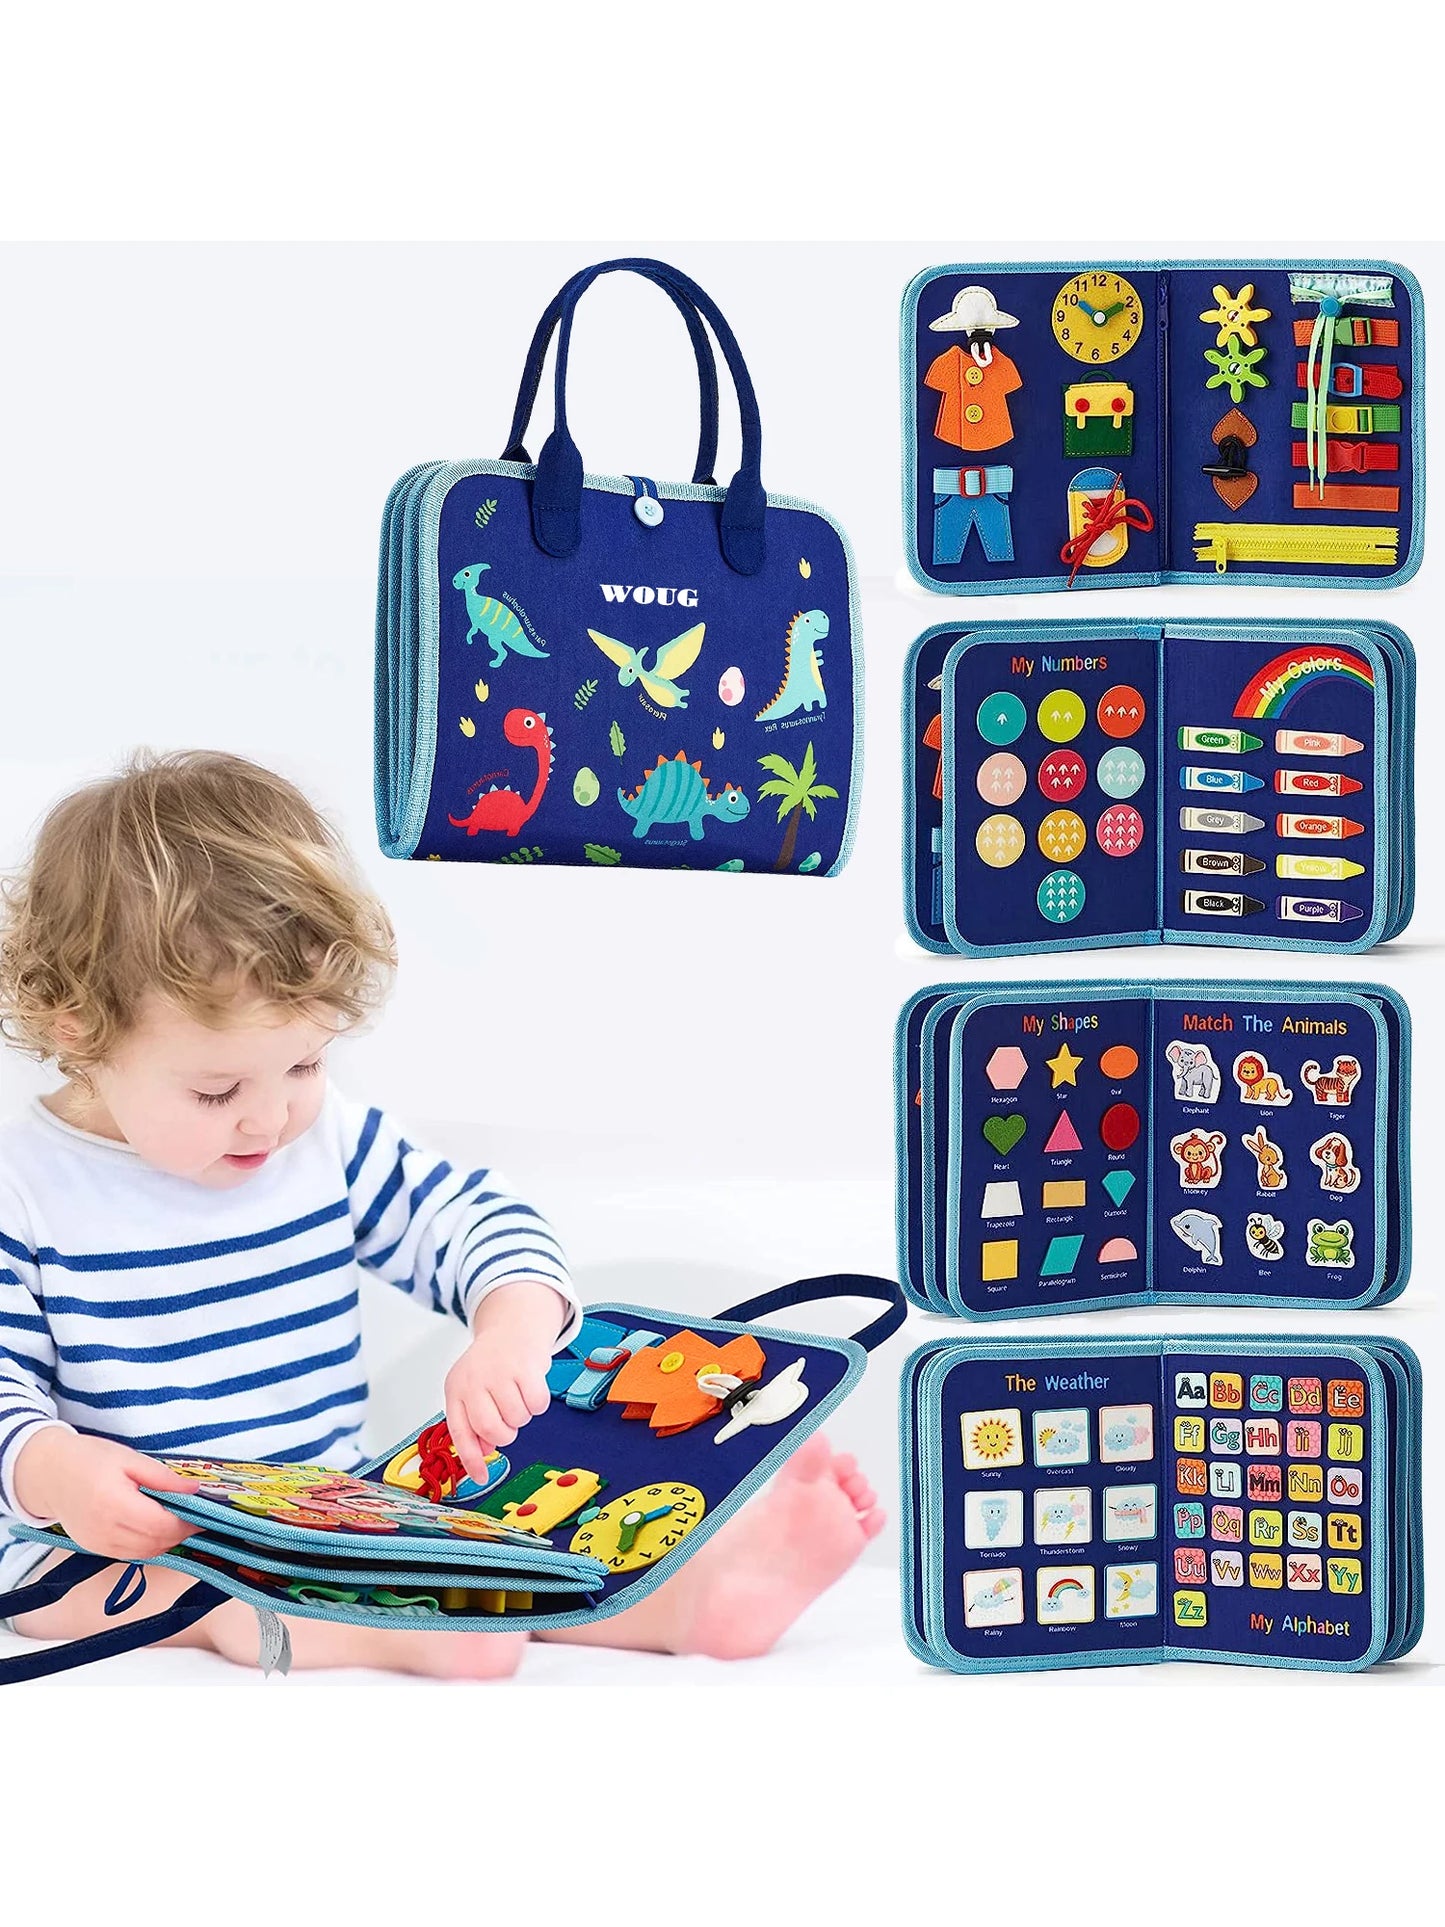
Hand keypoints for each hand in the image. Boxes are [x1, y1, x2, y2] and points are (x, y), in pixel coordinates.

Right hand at [11, 1428, 201, 1561]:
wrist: (49, 1474)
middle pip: (156, 1544)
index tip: (204, 1514)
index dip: (187, 1523)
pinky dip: (148, 1545)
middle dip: (180, 1533)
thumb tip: (193, 1489)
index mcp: (114, 1503)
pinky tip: (155, 1528)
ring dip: (166, 1542)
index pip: (161, 1525)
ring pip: (145, 1553)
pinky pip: (130, 1554)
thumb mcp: (129, 1458)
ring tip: (177, 1521)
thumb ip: (162, 1477)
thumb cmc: (89, 1459)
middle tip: (194, 1517)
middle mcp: (105, 1530)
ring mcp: (98, 1544)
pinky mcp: (94, 1549)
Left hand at [443, 1279, 567, 1480]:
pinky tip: (531, 1389)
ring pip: (518, 1419)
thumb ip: (474, 1421)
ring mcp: (499, 1371)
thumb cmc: (492, 1365)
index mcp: (456, 1388)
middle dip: (506, 1434)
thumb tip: (485, 1453)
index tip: (480, 1478)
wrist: (512, 1326)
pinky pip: (537, 1404)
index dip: (471, 1459)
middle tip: (509, 1421)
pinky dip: (539, 1403)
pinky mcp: (525, 1365)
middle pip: (492, 1429)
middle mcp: (474, 1379)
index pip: (460, 1432)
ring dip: (523, 1415)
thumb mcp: (473, 1390)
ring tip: (518, 1396)